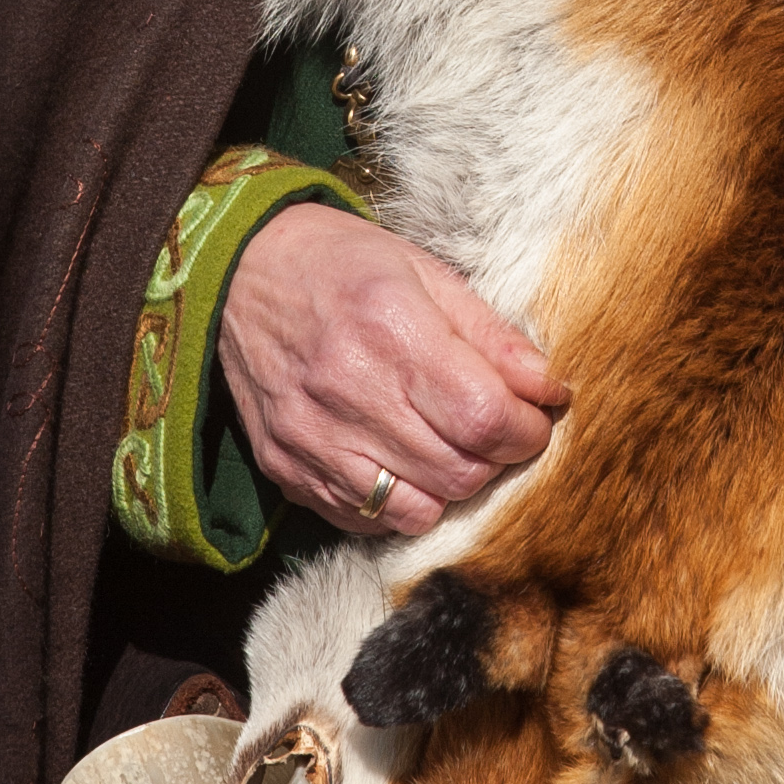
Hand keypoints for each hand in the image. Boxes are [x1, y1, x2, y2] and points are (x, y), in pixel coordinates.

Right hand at [217, 202, 566, 539]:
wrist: (235, 273)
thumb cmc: (340, 264)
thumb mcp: (424, 271)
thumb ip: (490, 334)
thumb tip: (548, 388)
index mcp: (390, 329)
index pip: (483, 418)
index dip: (527, 430)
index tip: (534, 416)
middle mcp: (347, 391)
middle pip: (458, 471)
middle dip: (496, 459)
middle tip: (495, 429)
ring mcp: (311, 438)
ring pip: (418, 509)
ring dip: (450, 486)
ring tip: (448, 445)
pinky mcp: (286, 469)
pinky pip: (365, 519)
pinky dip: (398, 502)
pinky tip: (400, 460)